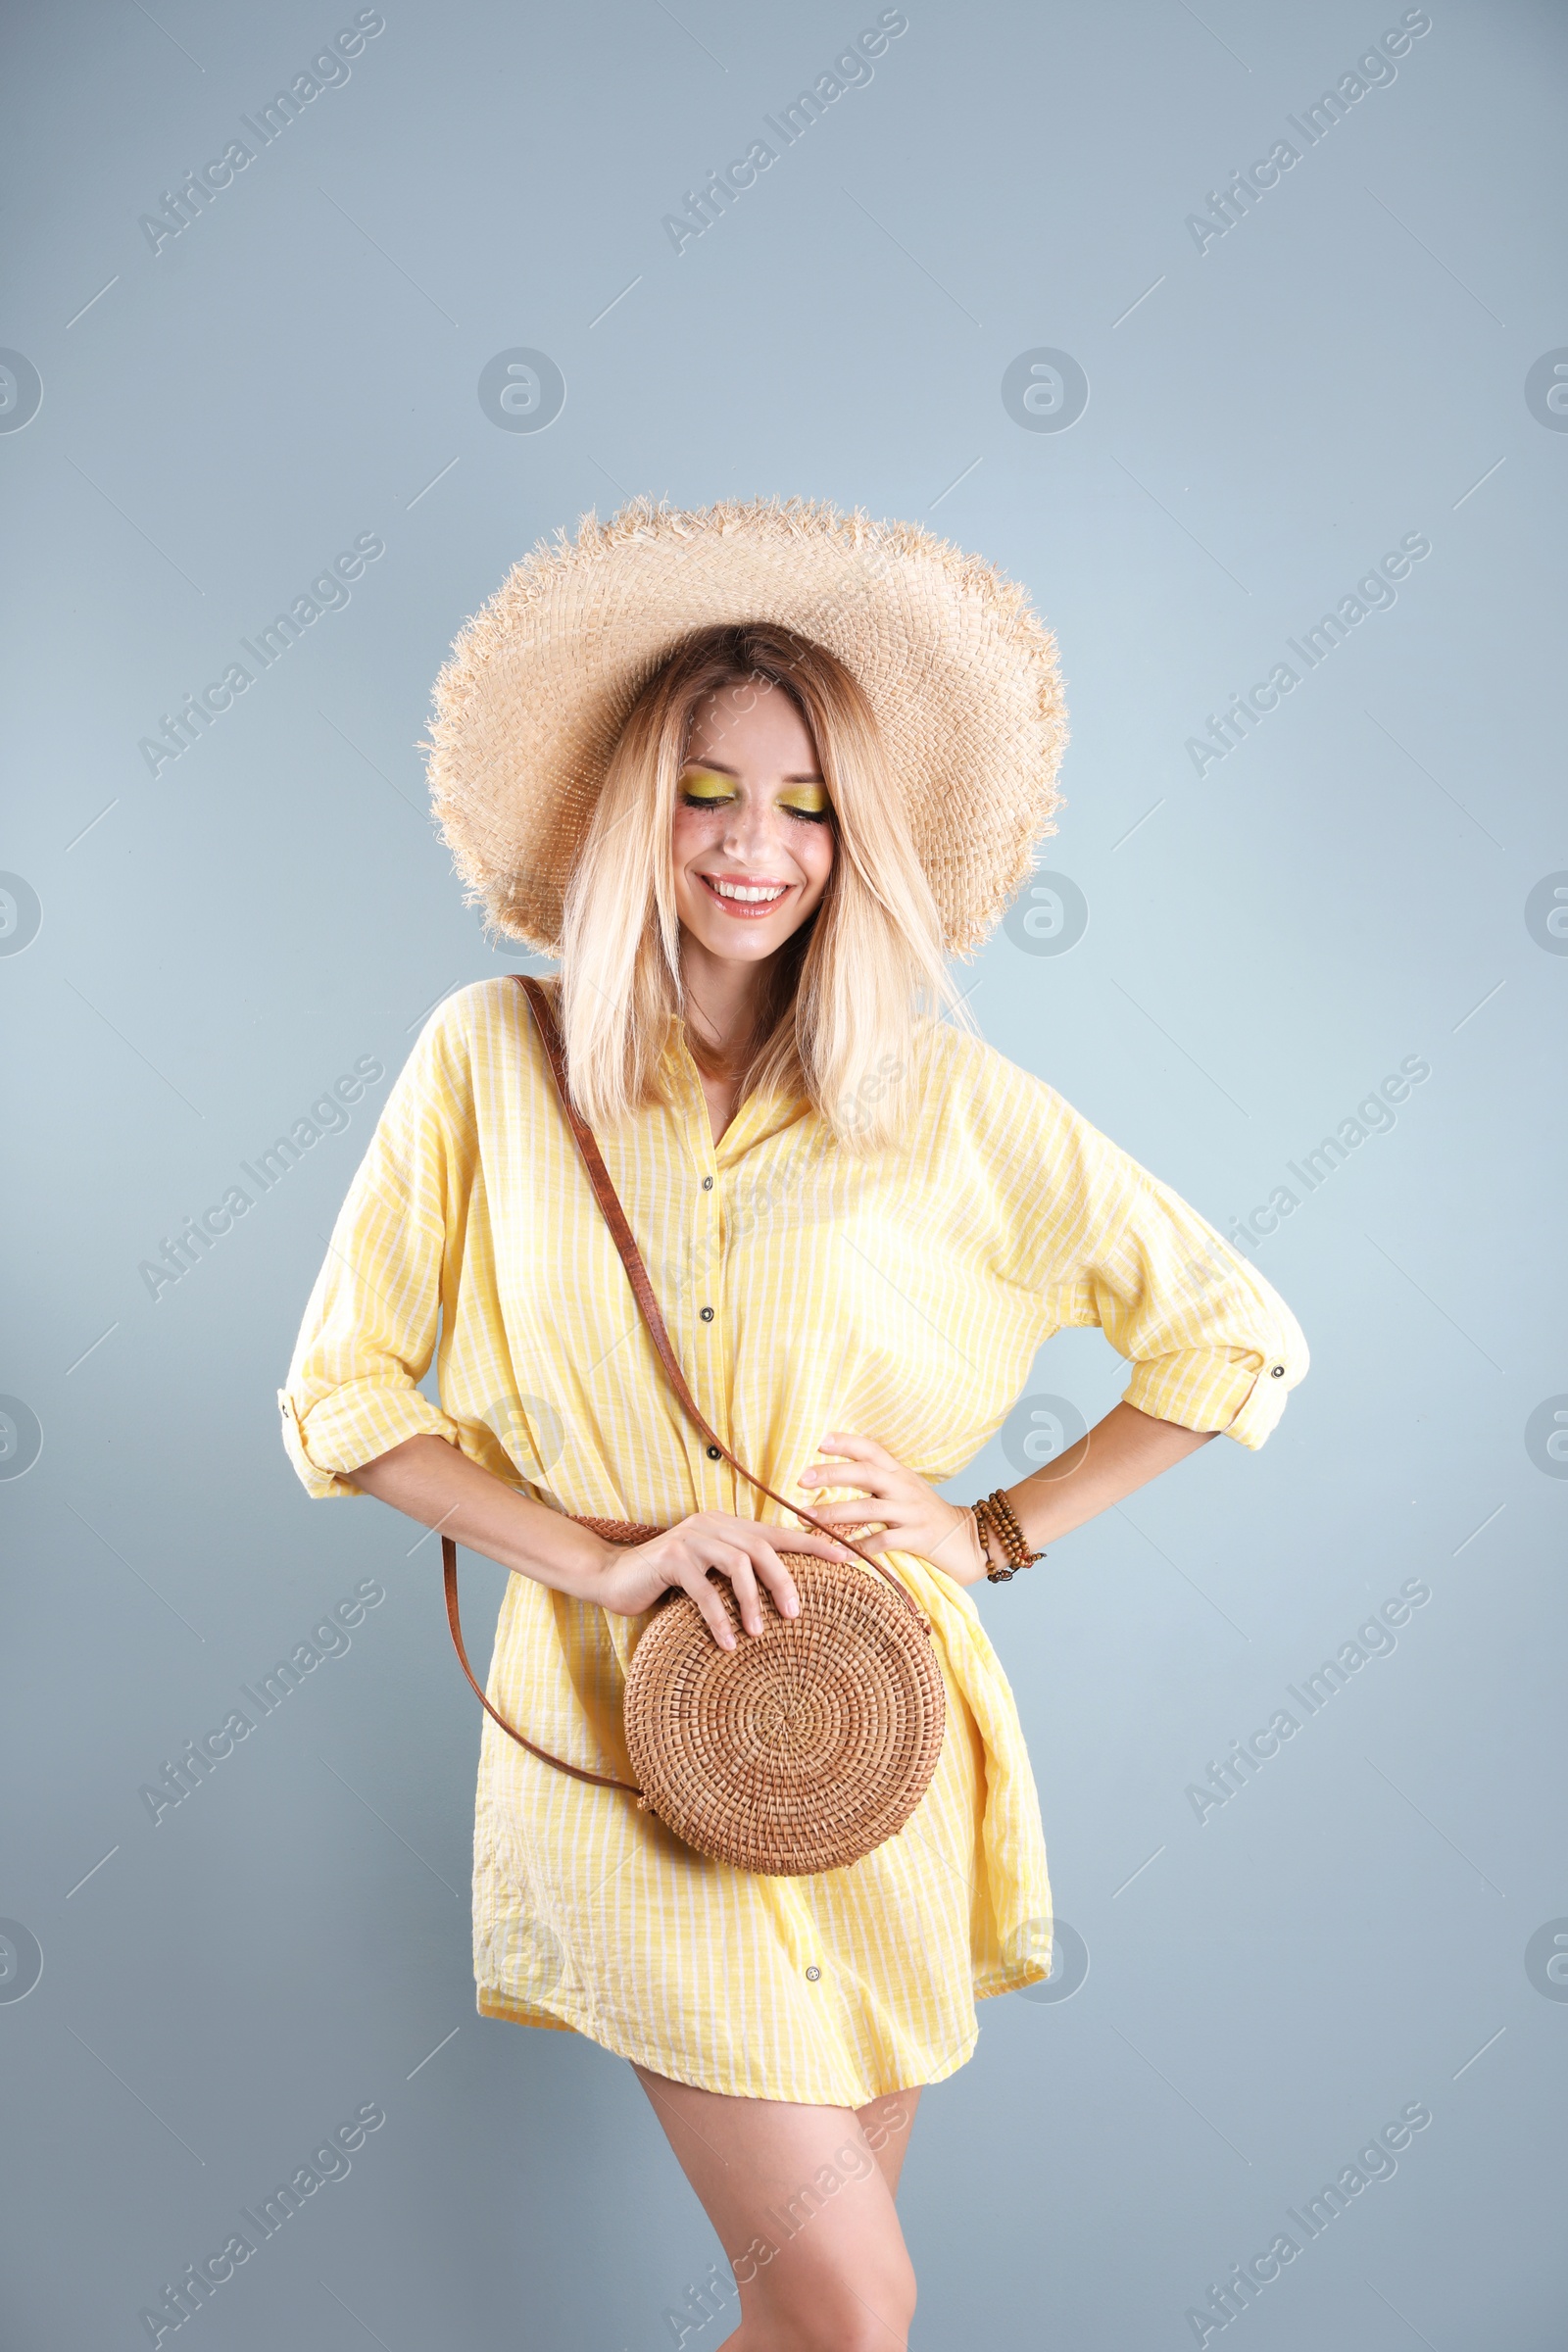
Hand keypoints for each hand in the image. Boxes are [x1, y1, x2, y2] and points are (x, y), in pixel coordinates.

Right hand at [589, 1511, 856, 1649]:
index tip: (846, 1559)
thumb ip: (737, 1575)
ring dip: (752, 1600)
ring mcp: (691, 1539)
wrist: (613, 1577)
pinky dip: (718, 1618)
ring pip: (737, 1563)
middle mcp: (713, 1525)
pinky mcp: (671, 1559)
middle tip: (795, 1613)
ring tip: (759, 1632)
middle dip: (784, 1579)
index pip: (777, 1533)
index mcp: (728, 1526)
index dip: (812, 1544)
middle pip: (762, 1547)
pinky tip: (726, 1643)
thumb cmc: (667, 1582)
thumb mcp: (708, 1575)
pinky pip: (703, 1590)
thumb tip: (786, 1598)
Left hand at [796, 1432, 988, 1587]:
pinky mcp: (918, 1538)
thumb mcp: (906, 1491)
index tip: (819, 1441)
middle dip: (832, 1475)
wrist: (969, 1541)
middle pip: (865, 1474)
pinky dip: (860, 1548)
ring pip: (868, 1509)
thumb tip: (835, 1476)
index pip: (872, 1450)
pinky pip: (883, 1542)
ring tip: (808, 1518)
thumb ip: (879, 1482)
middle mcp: (904, 1488)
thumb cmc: (928, 1516)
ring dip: (835, 1513)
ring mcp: (912, 1513)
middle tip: (801, 1480)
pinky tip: (839, 1554)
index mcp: (900, 1473)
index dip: (847, 1443)